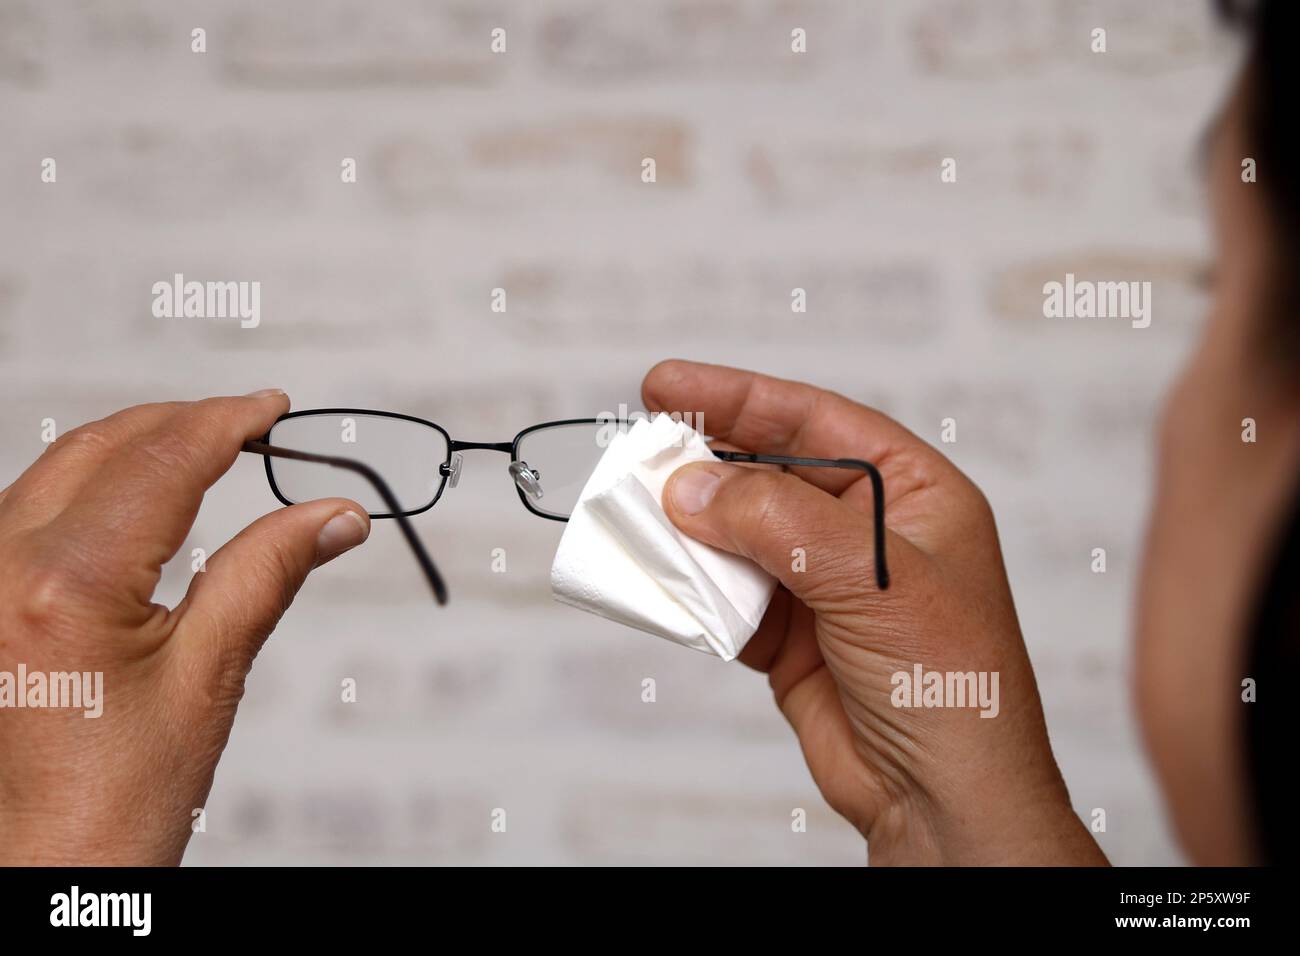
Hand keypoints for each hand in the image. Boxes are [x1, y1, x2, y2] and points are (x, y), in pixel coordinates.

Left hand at [0, 391, 368, 864]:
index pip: (162, 461)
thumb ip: (267, 573)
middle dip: (181, 422)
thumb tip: (335, 517)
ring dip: (133, 447)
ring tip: (205, 449)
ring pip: (56, 468)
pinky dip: (90, 485)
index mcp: (63, 586)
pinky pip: (27, 508)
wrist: (50, 873)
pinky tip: (134, 496)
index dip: (227, 421)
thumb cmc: (118, 802)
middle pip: (102, 446)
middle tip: (250, 424)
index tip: (273, 407)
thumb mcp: (209, 676)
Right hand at [645, 360, 1105, 864]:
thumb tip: (691, 487)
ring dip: (689, 529)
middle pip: (767, 472)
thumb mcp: (874, 580)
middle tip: (640, 447)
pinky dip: (690, 590)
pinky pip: (724, 595)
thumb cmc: (951, 684)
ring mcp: (823, 585)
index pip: (815, 421)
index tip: (669, 385)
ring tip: (636, 514)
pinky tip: (663, 579)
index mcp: (912, 494)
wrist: (942, 801)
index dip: (741, 397)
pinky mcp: (788, 637)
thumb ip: (778, 523)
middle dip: (705, 460)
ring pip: (736, 534)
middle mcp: (866, 531)